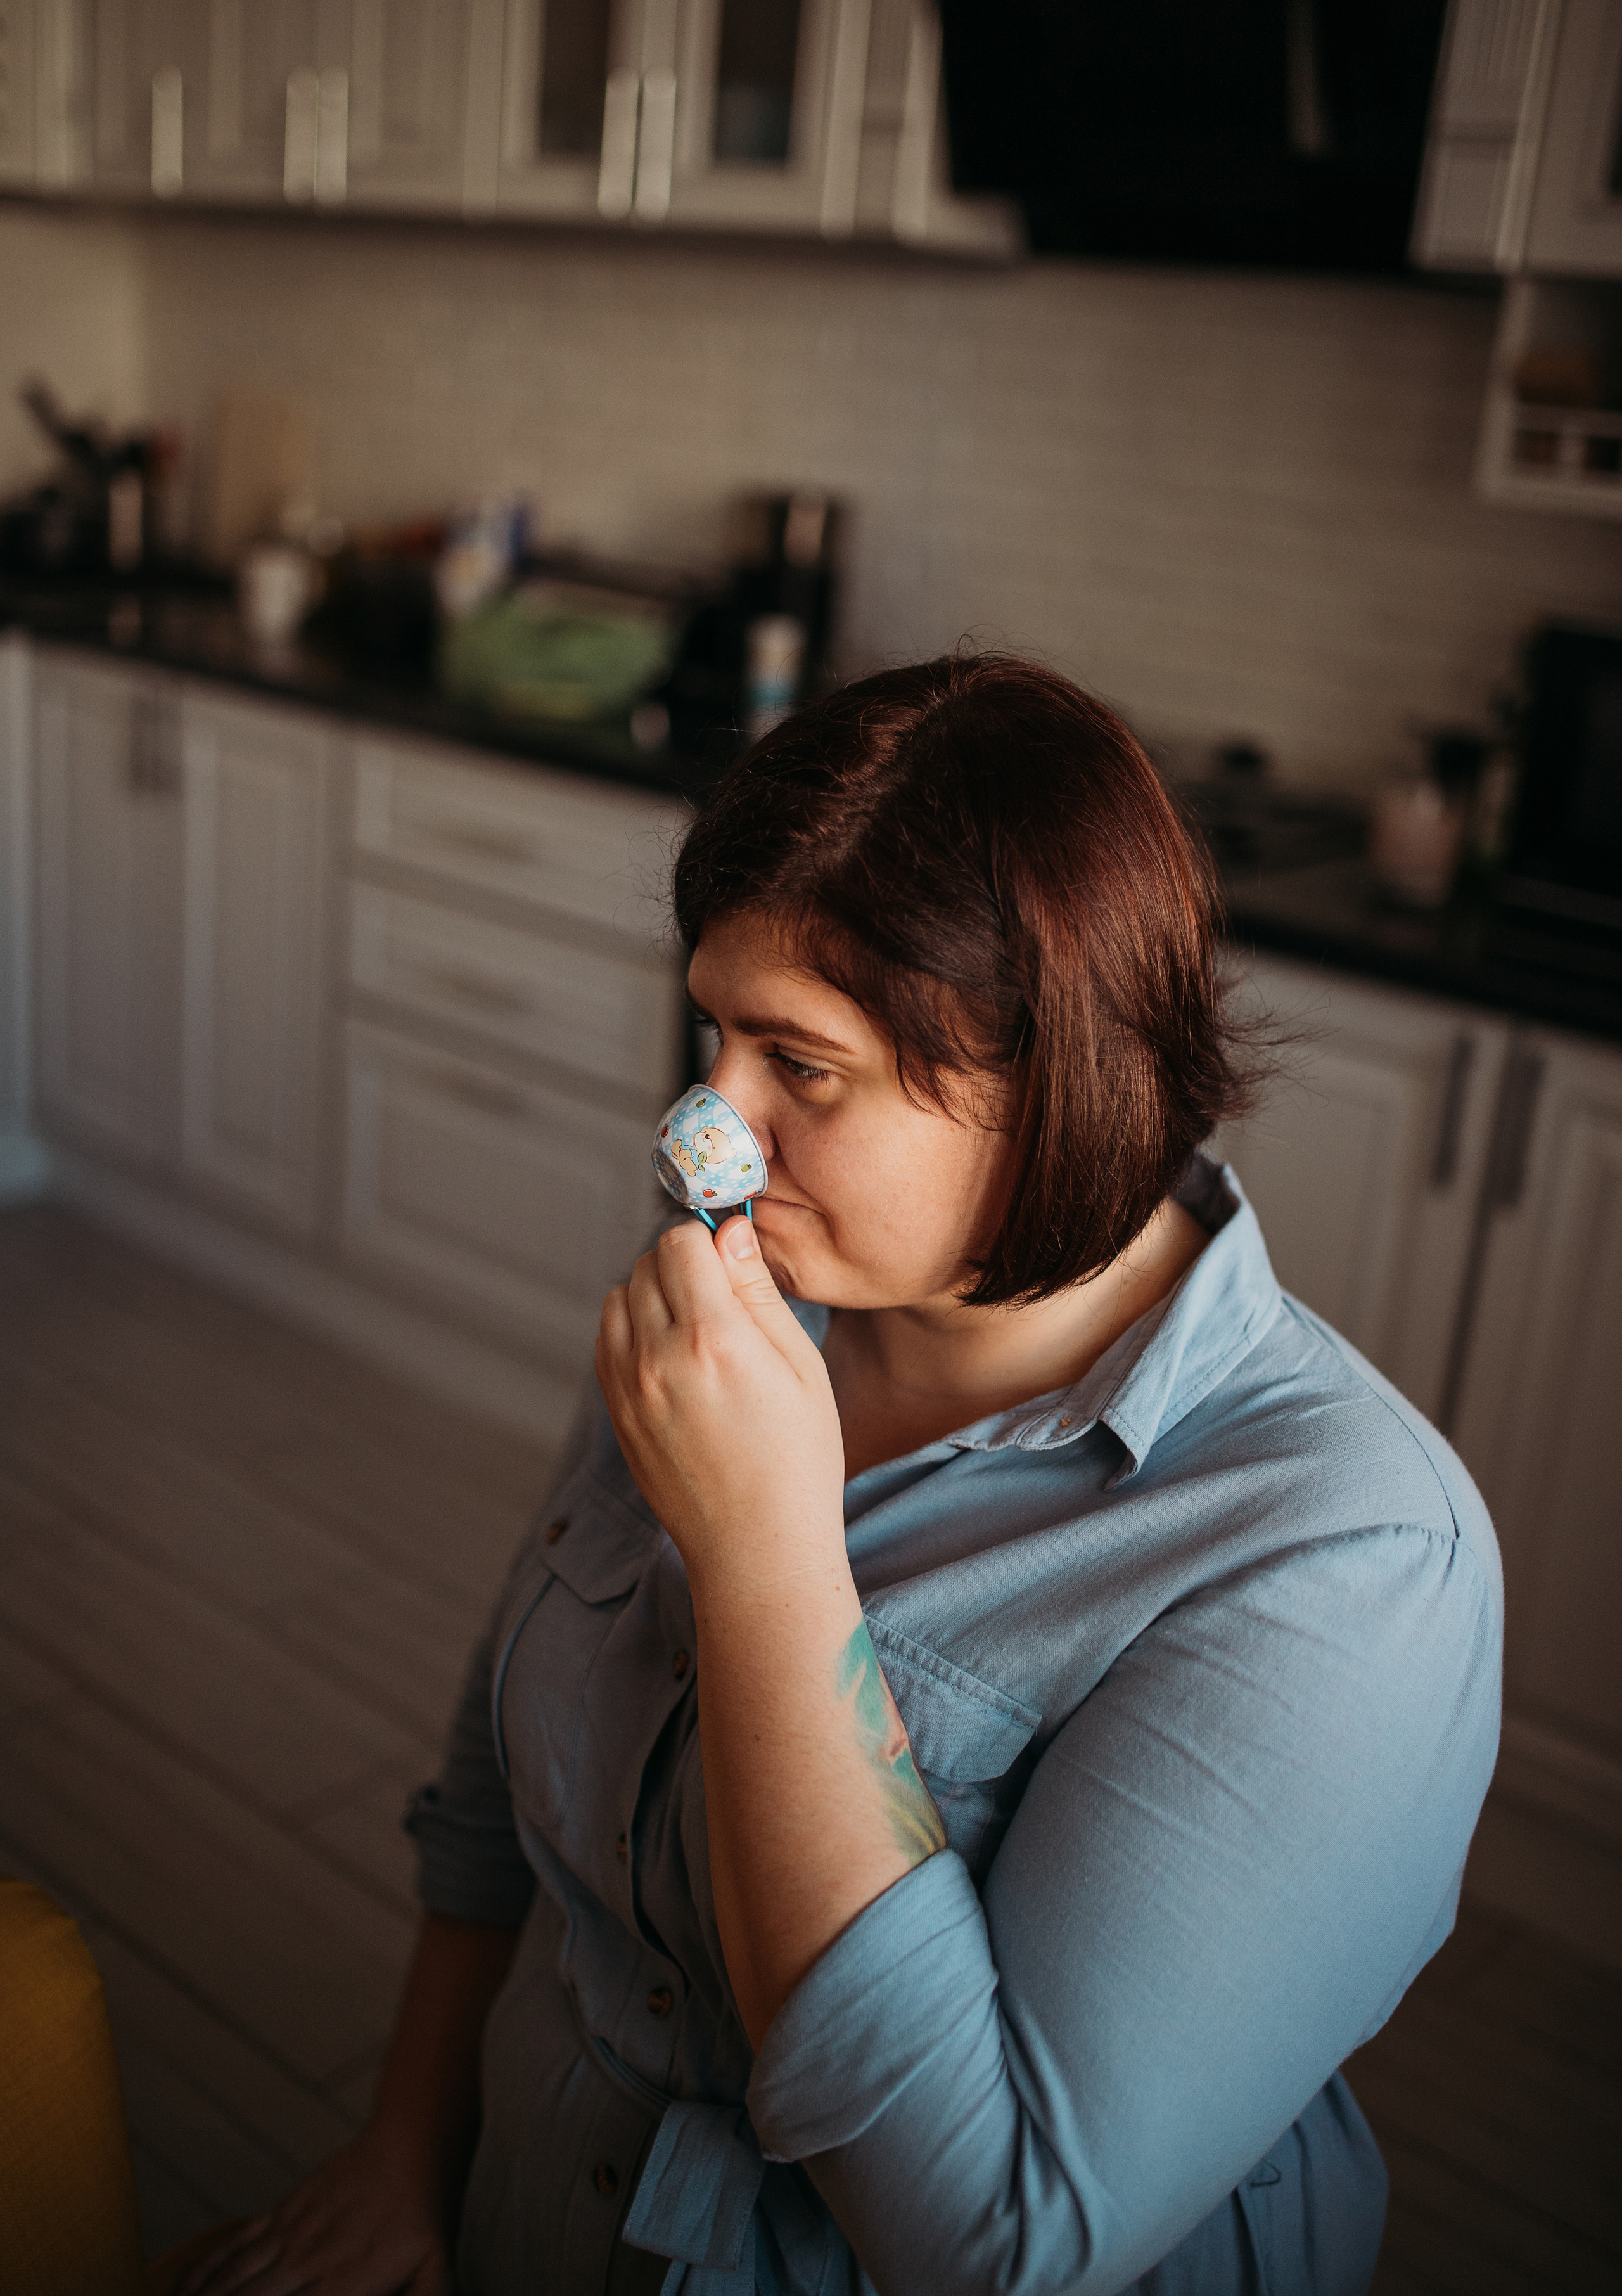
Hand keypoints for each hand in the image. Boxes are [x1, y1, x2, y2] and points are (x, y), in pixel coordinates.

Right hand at [177, 2128, 449, 2295]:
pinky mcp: (281, 2211)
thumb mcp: (435, 2274)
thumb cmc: (423, 2219)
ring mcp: (290, 2234)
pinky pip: (234, 2246)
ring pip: (233, 2280)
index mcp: (345, 2287)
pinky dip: (204, 2271)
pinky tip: (183, 2290)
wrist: (408, 2148)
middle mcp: (309, 2263)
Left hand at [596, 1216, 845, 1598]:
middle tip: (720, 1294)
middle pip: (646, 1263)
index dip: (709, 1239)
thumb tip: (731, 1231)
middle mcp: (658, 1357)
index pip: (681, 1241)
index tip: (731, 1259)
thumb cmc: (797, 1459)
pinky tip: (672, 1354)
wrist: (757, 1548)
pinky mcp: (615, 1412)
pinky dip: (632, 1329)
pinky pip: (606, 1339)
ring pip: (619, 1296)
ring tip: (695, 1326)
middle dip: (682, 1262)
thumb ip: (758, 1292)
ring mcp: (627, 1388)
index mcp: (713, 1339)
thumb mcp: (801, 1366)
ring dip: (652, 1293)